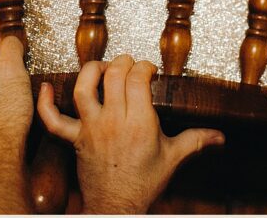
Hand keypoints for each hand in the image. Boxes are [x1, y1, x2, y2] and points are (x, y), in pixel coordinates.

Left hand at [37, 55, 224, 213]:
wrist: (117, 207)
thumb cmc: (144, 183)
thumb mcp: (174, 158)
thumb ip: (197, 140)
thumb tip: (220, 136)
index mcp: (140, 121)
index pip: (138, 78)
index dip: (144, 66)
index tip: (150, 70)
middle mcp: (113, 120)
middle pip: (113, 75)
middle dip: (123, 62)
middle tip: (130, 64)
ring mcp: (91, 128)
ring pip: (83, 87)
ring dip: (91, 70)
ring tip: (102, 67)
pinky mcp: (75, 139)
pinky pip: (53, 119)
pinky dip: (47, 102)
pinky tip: (47, 88)